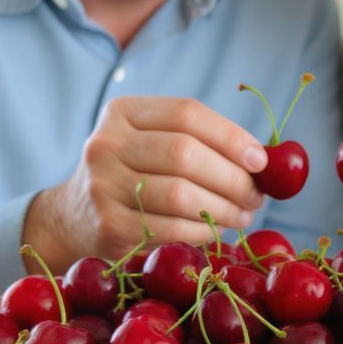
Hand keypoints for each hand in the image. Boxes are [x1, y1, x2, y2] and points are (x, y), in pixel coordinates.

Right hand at [24, 96, 267, 270]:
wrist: (73, 220)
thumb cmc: (135, 175)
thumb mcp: (153, 144)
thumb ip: (201, 142)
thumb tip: (269, 159)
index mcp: (123, 112)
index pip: (187, 113)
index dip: (231, 135)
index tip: (262, 159)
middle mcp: (106, 144)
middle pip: (186, 154)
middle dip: (233, 177)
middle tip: (256, 195)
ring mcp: (103, 186)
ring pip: (181, 194)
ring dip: (224, 208)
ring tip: (243, 214)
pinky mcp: (109, 226)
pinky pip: (172, 229)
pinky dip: (204, 231)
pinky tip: (216, 231)